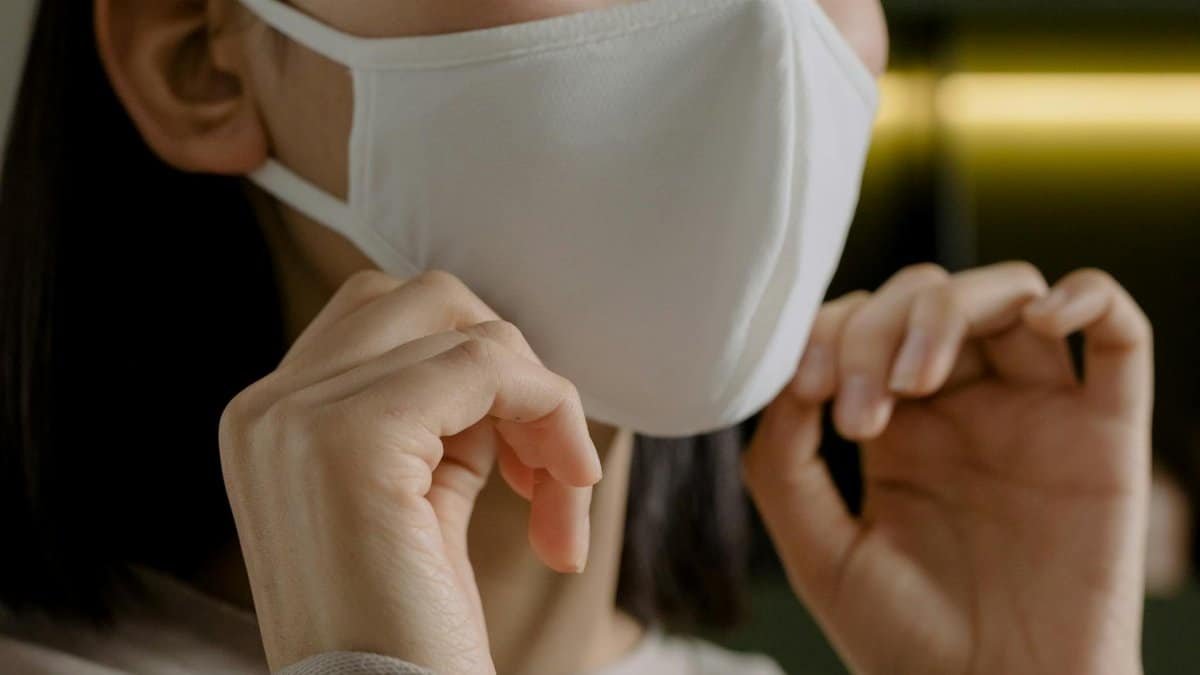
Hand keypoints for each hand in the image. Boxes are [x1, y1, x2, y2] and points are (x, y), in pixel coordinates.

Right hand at [218, 270, 601, 673]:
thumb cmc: (410, 631)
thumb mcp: (419, 503)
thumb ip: (440, 427)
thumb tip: (502, 367)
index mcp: (274, 419)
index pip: (391, 320)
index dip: (479, 373)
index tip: (520, 465)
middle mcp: (269, 406)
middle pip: (427, 300)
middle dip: (512, 369)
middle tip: (547, 468)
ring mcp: (298, 415)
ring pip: (466, 328)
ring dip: (544, 405)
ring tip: (558, 498)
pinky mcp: (350, 437)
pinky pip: (487, 365)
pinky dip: (549, 410)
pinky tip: (561, 490)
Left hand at [744, 263, 1152, 674]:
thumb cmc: (904, 639)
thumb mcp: (817, 550)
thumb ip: (784, 459)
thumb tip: (788, 375)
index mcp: (898, 423)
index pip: (863, 322)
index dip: (828, 333)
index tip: (808, 389)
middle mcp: (966, 405)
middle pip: (928, 295)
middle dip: (877, 329)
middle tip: (859, 411)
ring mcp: (1037, 412)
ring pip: (1009, 293)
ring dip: (951, 309)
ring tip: (915, 380)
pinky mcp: (1106, 434)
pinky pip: (1121, 335)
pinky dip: (1089, 298)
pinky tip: (1044, 318)